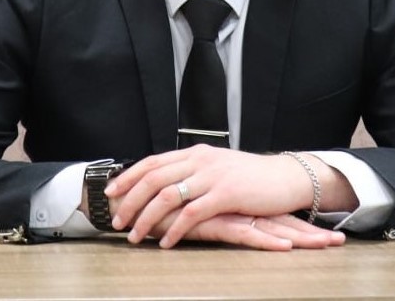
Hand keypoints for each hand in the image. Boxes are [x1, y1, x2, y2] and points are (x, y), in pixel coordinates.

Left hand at [105, 145, 353, 247]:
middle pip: (154, 177)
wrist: (284, 178)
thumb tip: (167, 183)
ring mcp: (212, 176)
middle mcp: (200, 160)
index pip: (153, 161)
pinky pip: (192, 213)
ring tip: (134, 235)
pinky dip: (175, 229)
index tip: (110, 191)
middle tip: (116, 219)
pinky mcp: (226, 194)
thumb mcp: (217, 166)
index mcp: (195, 152)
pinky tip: (166, 242)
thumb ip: (193, 171)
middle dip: (130, 199)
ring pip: (168, 195)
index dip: (129, 176)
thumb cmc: (250, 176)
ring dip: (146, 217)